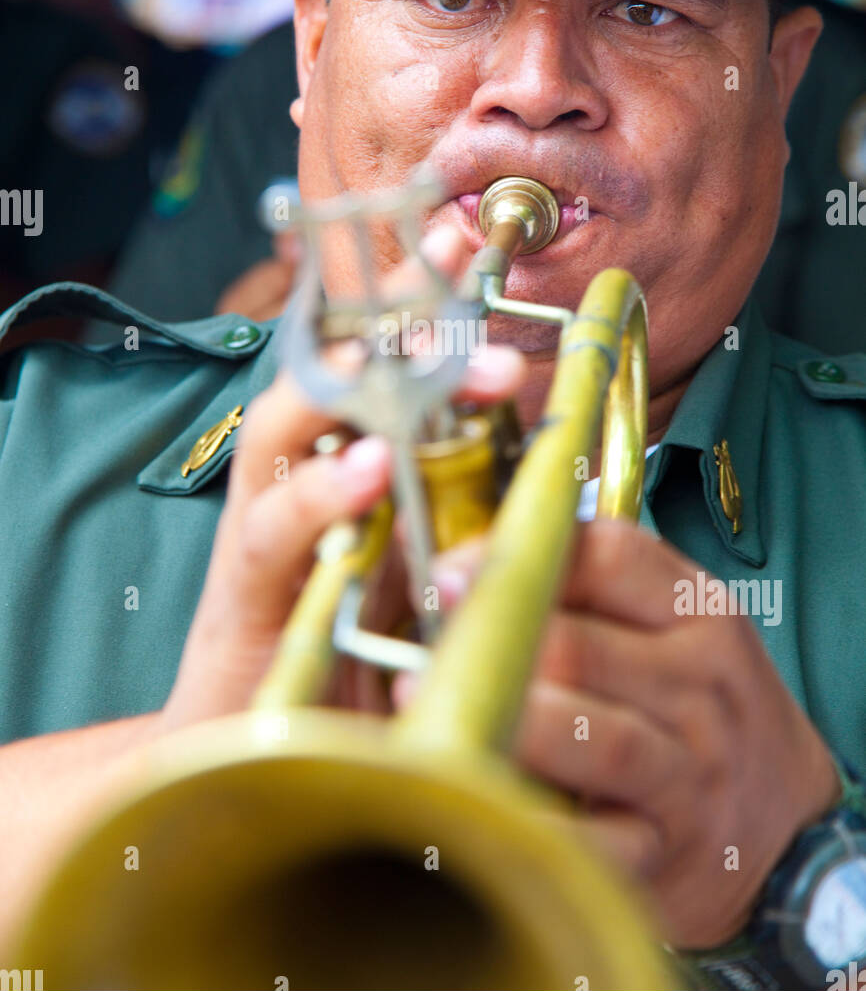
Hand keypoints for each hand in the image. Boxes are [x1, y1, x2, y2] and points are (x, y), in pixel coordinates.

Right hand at [162, 227, 524, 730]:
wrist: (260, 753)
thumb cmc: (356, 661)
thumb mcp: (428, 576)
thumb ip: (468, 520)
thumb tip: (551, 468)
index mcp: (348, 469)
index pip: (376, 363)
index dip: (413, 296)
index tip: (466, 237)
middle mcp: (298, 482)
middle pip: (328, 369)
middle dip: (388, 309)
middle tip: (455, 259)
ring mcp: (265, 532)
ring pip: (286, 427)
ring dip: (355, 385)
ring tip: (420, 354)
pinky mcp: (246, 598)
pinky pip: (273, 533)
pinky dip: (319, 496)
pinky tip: (368, 469)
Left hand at [397, 519, 841, 949]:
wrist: (782, 827)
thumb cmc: (698, 712)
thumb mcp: (671, 628)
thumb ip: (588, 590)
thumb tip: (459, 571)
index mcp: (697, 611)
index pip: (605, 556)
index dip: (513, 558)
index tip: (447, 573)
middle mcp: (701, 685)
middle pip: (577, 646)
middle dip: (487, 647)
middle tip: (420, 649)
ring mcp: (689, 771)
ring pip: (592, 736)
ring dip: (505, 724)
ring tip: (430, 711)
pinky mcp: (667, 849)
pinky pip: (596, 840)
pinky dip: (536, 823)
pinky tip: (481, 801)